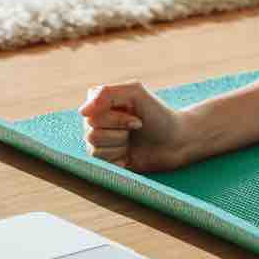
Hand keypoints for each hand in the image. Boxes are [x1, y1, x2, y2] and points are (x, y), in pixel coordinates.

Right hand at [77, 80, 196, 172]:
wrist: (176, 141)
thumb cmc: (158, 114)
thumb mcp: (136, 93)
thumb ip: (108, 93)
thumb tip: (82, 111)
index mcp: (99, 104)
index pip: (89, 114)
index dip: (114, 118)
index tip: (136, 116)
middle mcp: (94, 123)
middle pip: (91, 133)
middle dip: (120, 131)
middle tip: (138, 127)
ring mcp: (99, 143)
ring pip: (94, 150)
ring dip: (120, 145)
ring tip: (132, 141)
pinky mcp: (105, 162)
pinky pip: (100, 165)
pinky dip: (118, 160)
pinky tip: (129, 155)